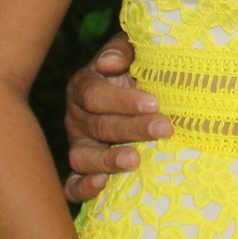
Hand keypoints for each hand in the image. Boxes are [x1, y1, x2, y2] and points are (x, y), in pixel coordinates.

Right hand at [63, 30, 167, 201]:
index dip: (122, 100)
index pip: (94, 94)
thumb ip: (123, 50)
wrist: (143, 90)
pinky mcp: (84, 169)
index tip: (153, 103)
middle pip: (98, 126)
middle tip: (164, 128)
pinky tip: (101, 186)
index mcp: (84, 86)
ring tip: (134, 160)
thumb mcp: (134, 50)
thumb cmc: (139, 68)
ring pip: (82, 157)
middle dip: (133, 128)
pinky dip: (82, 188)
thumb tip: (108, 63)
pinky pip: (73, 184)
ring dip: (108, 160)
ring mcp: (79, 145)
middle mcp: (77, 117)